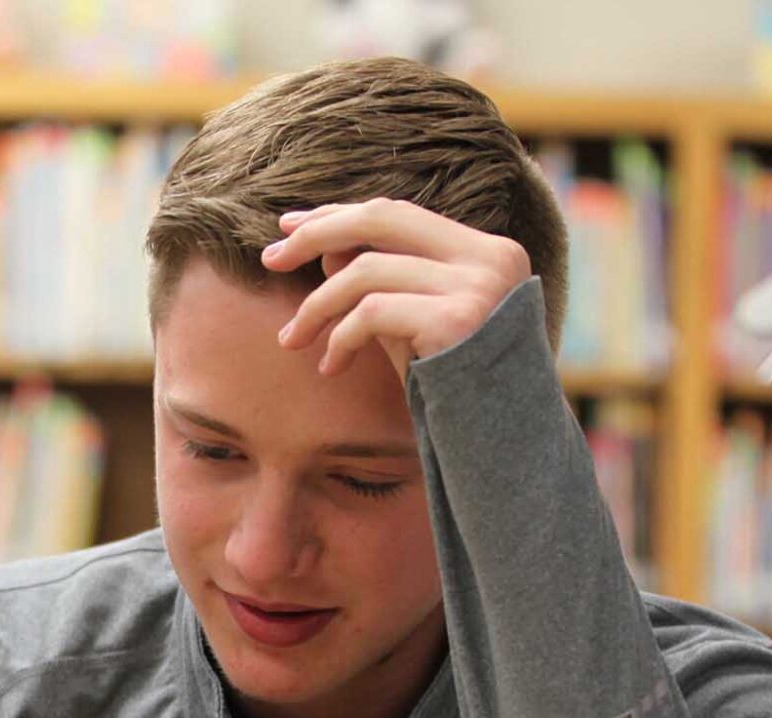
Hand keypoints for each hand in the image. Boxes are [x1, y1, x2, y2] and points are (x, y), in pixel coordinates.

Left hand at [263, 198, 534, 379]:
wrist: (502, 451)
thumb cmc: (455, 393)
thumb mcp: (413, 328)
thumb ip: (380, 284)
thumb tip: (324, 246)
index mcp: (488, 252)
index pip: (398, 213)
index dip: (339, 215)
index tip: (290, 228)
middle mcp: (490, 259)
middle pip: (380, 219)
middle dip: (317, 235)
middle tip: (270, 260)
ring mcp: (478, 287)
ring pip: (365, 272)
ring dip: (317, 307)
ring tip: (291, 339)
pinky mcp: (456, 321)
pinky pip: (371, 313)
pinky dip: (338, 338)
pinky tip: (329, 367)